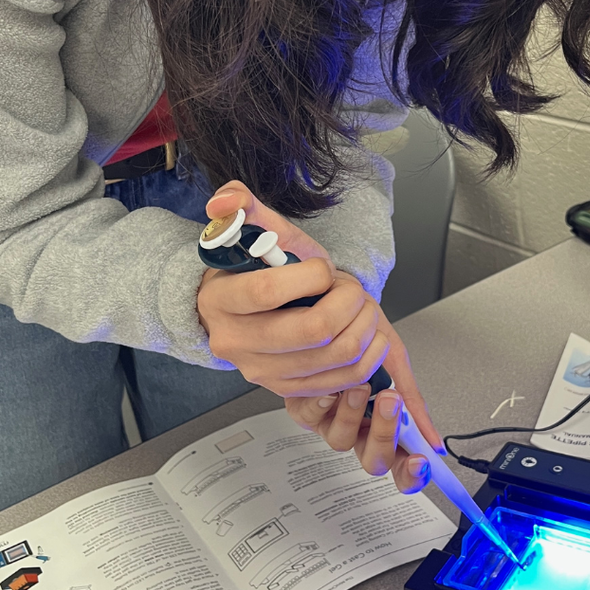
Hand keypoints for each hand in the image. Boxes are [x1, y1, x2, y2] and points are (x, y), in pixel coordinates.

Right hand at [196, 181, 388, 395]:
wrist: (244, 311)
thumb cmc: (256, 268)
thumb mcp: (252, 231)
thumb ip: (241, 207)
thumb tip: (226, 200)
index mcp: (221, 300)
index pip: (267, 291)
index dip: (310, 275)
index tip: (324, 266)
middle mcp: (237, 343)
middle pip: (311, 331)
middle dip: (348, 301)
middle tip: (352, 286)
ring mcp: (263, 372)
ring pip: (334, 355)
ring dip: (364, 325)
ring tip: (361, 306)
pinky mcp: (288, 389)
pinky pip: (343, 379)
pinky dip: (368, 354)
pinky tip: (367, 332)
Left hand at [285, 310, 446, 494]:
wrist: (333, 300)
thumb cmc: (364, 330)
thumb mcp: (395, 360)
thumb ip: (414, 399)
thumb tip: (433, 438)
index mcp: (383, 422)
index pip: (401, 462)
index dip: (411, 471)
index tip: (423, 461)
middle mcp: (356, 427)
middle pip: (373, 459)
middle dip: (384, 433)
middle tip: (391, 403)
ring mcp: (329, 421)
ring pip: (342, 441)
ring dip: (354, 411)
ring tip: (360, 384)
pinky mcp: (302, 409)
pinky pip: (312, 418)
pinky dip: (323, 402)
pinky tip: (329, 387)